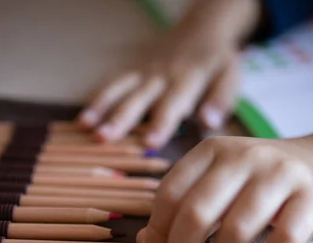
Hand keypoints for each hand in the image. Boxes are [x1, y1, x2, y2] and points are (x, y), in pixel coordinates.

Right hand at [79, 0, 260, 147]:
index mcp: (188, 79)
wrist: (201, 30)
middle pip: (139, 99)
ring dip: (102, 108)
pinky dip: (97, 99)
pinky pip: (112, 83)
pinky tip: (82, 120)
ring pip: (120, 90)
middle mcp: (163, 75)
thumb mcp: (230, 77)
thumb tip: (209, 124)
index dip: (161, 124)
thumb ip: (221, 100)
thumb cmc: (217, 63)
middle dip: (122, 120)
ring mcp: (144, 72)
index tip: (150, 143)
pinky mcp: (133, 70)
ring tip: (86, 128)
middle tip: (105, 139)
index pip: (173, 104)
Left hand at [137, 135, 312, 242]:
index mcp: (211, 150)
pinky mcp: (310, 196)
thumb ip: (180, 208)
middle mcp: (243, 156)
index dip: (157, 230)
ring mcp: (279, 174)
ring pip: (238, 227)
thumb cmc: (253, 182)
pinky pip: (284, 238)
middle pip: (197, 212)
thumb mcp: (214, 184)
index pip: (170, 193)